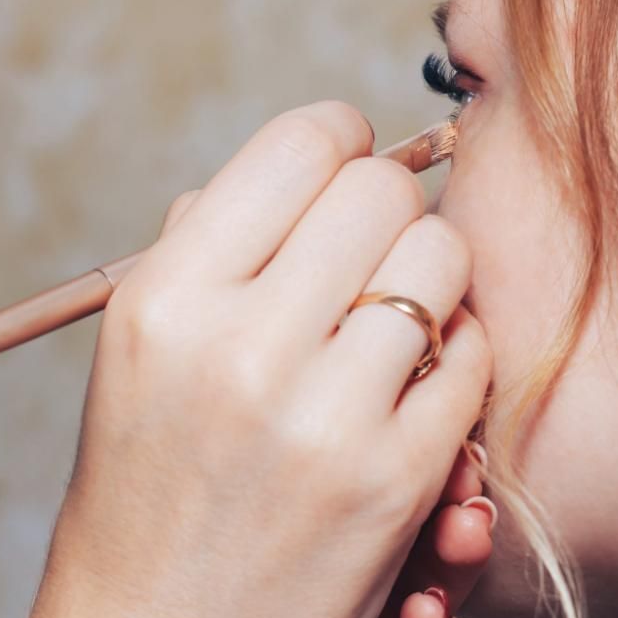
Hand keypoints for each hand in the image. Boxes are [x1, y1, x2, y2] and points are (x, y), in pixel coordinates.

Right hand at [25, 102, 492, 617]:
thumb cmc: (155, 478)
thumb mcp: (143, 349)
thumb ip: (213, 241)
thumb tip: (315, 154)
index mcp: (166, 299)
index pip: (299, 144)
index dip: (340, 139)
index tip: (346, 164)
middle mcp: (242, 347)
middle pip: (381, 190)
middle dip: (387, 205)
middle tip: (372, 243)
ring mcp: (326, 417)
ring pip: (441, 257)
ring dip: (432, 273)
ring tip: (399, 307)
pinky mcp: (397, 478)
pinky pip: (474, 351)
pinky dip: (459, 349)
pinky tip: (419, 374)